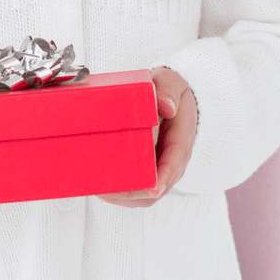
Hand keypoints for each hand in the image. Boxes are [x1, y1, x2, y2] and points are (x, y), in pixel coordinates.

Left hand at [97, 67, 197, 207]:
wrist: (176, 104)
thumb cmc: (171, 96)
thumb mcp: (172, 83)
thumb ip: (169, 91)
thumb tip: (166, 106)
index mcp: (181, 140)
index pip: (175, 161)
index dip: (164, 176)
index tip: (153, 187)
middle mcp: (174, 162)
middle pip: (157, 187)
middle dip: (132, 191)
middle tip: (106, 188)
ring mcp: (162, 172)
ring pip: (146, 195)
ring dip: (123, 196)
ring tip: (98, 190)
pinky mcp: (151, 175)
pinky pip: (139, 193)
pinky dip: (121, 194)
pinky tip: (103, 190)